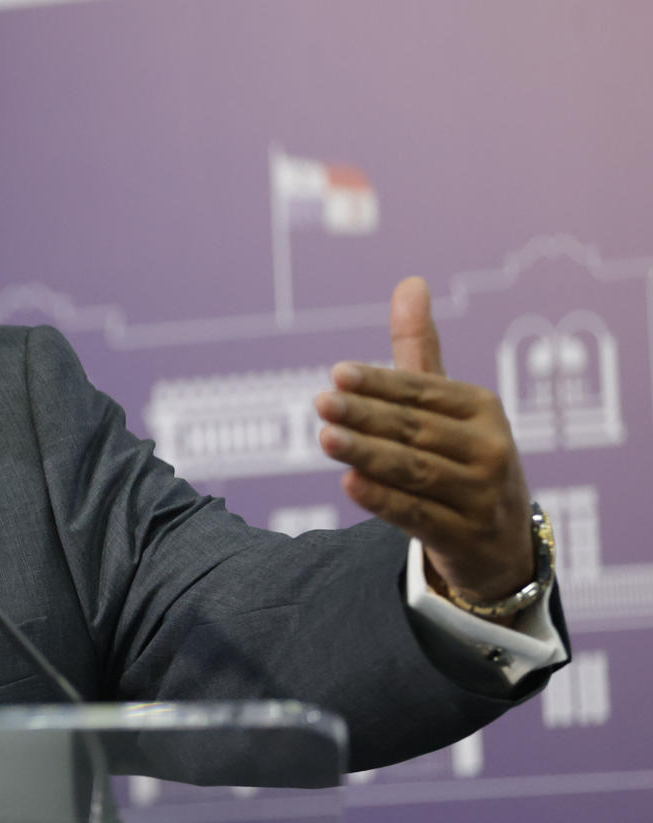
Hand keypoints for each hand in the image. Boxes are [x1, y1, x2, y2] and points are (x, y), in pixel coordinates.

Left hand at [313, 276, 534, 612]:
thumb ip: (421, 349)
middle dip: (366, 416)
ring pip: (414, 471)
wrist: (501, 541)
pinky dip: (384, 500)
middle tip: (322, 403)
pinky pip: (418, 515)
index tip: (337, 373)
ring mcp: (480, 496)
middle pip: (415, 429)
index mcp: (482, 409)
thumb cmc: (461, 455)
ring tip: (325, 438)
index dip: (379, 383)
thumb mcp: (447, 403)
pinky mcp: (464, 536)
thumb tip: (409, 282)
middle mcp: (489, 449)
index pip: (421, 392)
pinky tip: (349, 484)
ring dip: (368, 454)